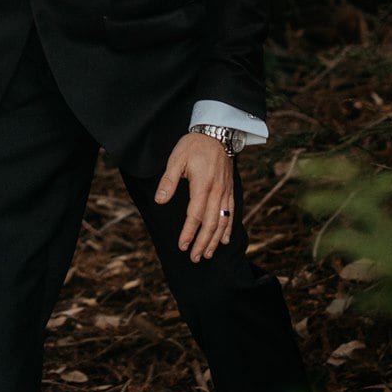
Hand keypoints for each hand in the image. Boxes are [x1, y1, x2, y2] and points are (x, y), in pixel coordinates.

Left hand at [156, 132, 236, 262]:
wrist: (217, 133)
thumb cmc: (194, 146)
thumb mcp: (176, 159)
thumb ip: (168, 181)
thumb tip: (160, 200)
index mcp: (203, 185)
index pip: (195, 215)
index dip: (189, 232)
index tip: (183, 246)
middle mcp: (217, 192)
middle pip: (211, 223)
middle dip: (203, 243)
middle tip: (195, 258)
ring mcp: (225, 192)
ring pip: (222, 222)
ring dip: (215, 240)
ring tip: (208, 254)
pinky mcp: (230, 191)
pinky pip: (231, 213)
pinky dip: (228, 228)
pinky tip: (224, 240)